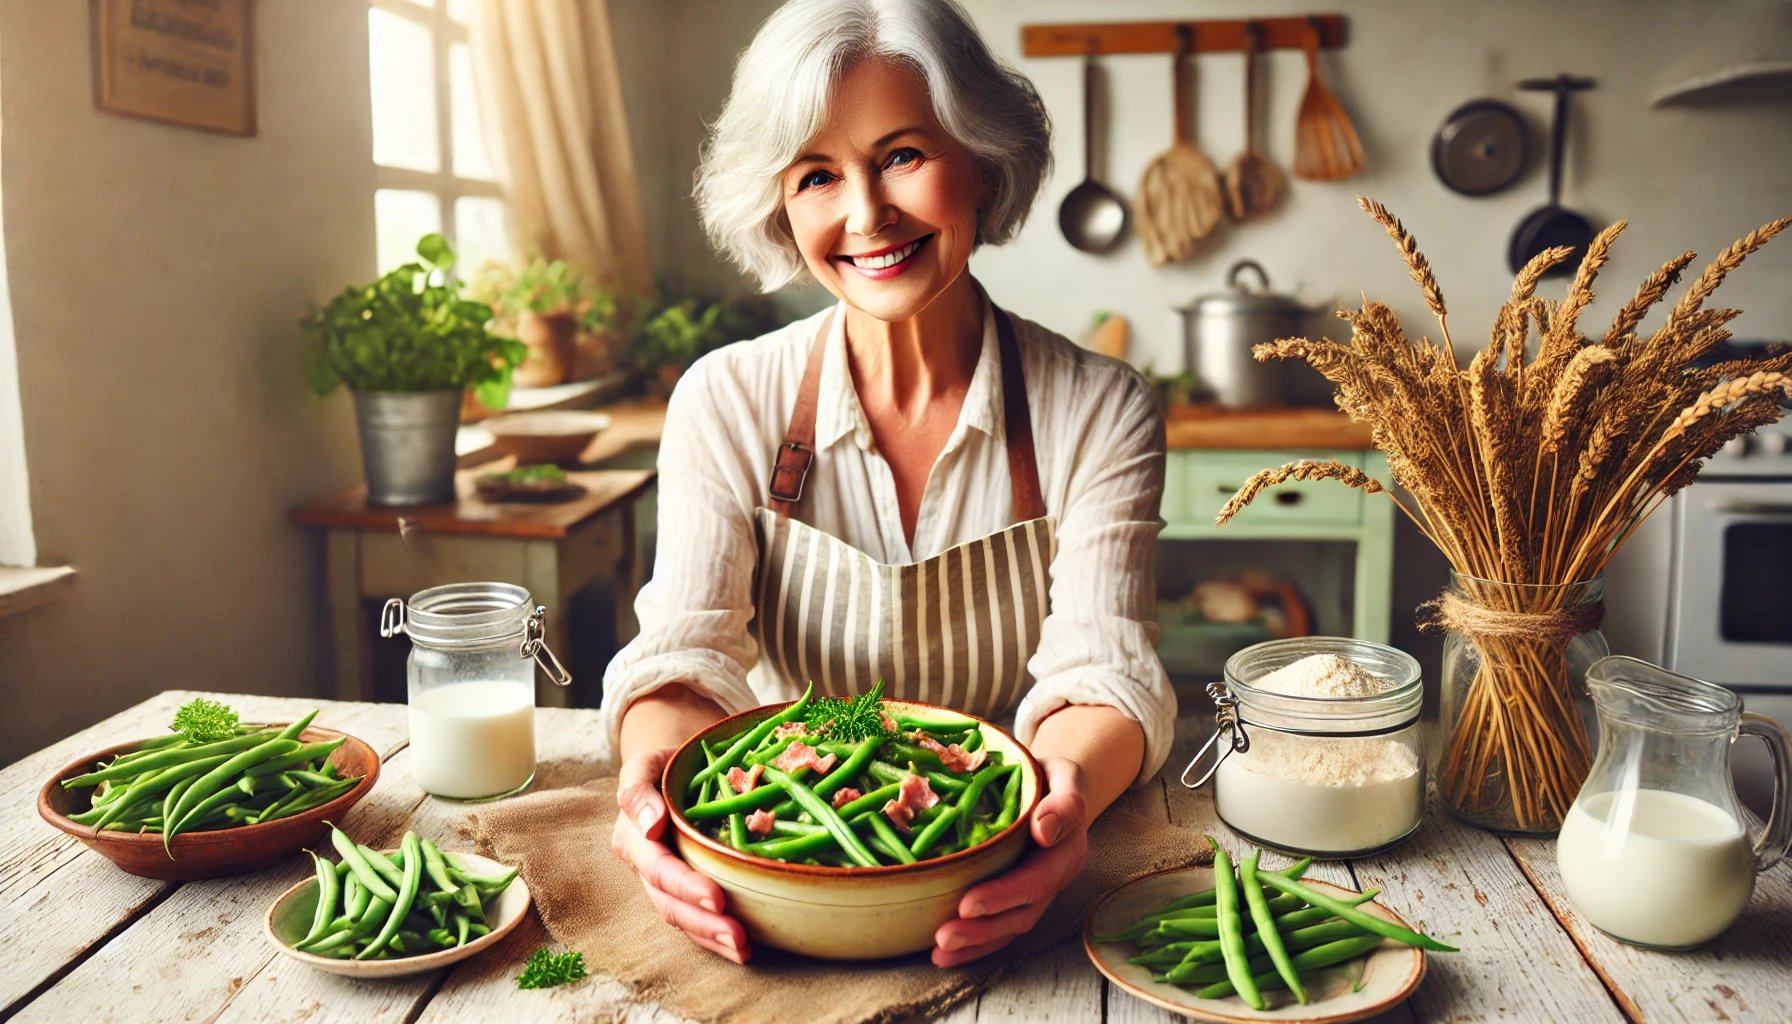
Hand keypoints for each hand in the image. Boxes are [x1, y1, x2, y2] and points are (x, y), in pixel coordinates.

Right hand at [611, 745, 751, 962]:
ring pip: (683, 918)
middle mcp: (646, 866)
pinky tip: (743, 949)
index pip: (658, 868)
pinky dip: (716, 937)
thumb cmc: (666, 764)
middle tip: (737, 936)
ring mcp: (664, 882)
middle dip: (703, 923)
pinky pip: (696, 918)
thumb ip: (638, 789)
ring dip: (711, 938)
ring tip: (743, 950)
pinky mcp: (684, 890)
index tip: (716, 897)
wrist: (675, 769)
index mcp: (633, 837)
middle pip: (670, 903)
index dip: (685, 885)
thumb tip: (650, 824)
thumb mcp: (646, 763)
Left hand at [931, 756, 1088, 966]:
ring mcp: (1040, 891)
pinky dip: (976, 945)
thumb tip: (1045, 830)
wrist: (1054, 786)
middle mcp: (1056, 876)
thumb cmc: (1050, 777)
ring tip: (940, 950)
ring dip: (976, 943)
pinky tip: (946, 954)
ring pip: (1011, 926)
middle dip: (983, 928)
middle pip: (1023, 912)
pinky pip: (1002, 928)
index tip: (968, 903)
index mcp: (1067, 848)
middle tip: (943, 935)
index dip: (1003, 895)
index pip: (1036, 879)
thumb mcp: (1065, 775)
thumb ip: (1064, 800)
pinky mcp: (1021, 898)